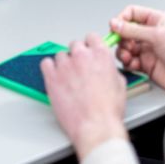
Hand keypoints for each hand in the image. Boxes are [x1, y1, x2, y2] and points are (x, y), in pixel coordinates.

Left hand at [40, 34, 128, 160]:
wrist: (96, 126)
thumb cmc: (108, 110)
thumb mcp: (119, 84)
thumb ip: (110, 70)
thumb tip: (106, 69)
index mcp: (100, 54)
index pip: (91, 37)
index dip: (90, 46)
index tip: (89, 51)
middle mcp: (81, 56)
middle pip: (75, 45)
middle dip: (77, 55)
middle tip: (80, 69)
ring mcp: (65, 65)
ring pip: (60, 55)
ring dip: (64, 64)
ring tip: (68, 78)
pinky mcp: (52, 77)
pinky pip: (45, 63)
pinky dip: (49, 68)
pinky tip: (54, 76)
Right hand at [110, 5, 164, 93]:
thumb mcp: (158, 35)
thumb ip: (134, 30)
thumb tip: (116, 23)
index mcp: (156, 20)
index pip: (132, 13)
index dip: (122, 19)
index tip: (115, 28)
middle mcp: (151, 33)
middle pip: (126, 31)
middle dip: (121, 38)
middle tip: (123, 45)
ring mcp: (148, 49)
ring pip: (126, 47)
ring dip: (123, 51)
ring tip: (127, 56)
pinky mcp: (146, 64)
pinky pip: (130, 61)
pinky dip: (128, 63)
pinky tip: (133, 64)